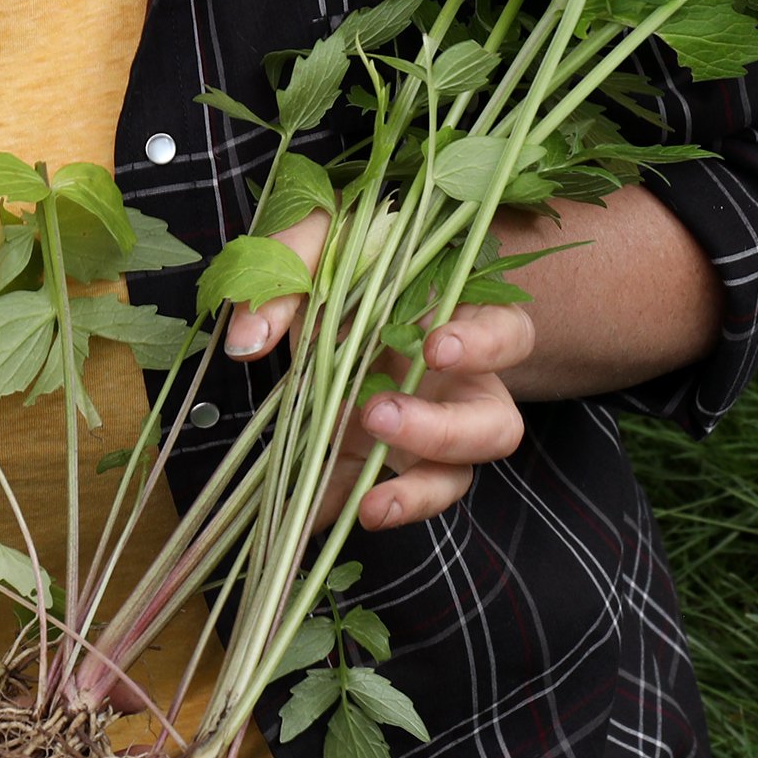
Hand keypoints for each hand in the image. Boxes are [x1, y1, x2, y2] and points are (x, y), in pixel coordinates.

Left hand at [220, 215, 532, 532]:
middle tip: (379, 414)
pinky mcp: (385, 464)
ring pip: (456, 480)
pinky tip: (309, 518)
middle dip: (444, 432)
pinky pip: (376, 499)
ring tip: (369, 502)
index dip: (485, 345)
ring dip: (416, 495)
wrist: (340, 295)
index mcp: (464, 322)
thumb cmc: (353, 261)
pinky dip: (342, 512)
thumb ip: (290, 268)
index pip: (509, 335)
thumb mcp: (325, 240)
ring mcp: (429, 433)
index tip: (437, 346)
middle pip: (495, 427)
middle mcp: (463, 386)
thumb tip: (249, 339)